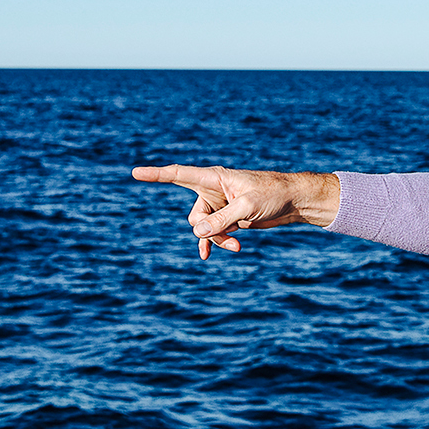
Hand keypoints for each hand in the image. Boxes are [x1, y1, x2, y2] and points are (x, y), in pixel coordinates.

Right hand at [130, 164, 339, 258]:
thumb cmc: (273, 194)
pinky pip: (213, 234)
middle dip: (208, 230)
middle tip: (230, 235)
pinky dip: (216, 243)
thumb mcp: (248, 207)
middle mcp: (212, 190)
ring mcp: (219, 205)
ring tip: (237, 246)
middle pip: (195, 216)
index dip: (156, 175)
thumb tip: (198, 234)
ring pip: (204, 229)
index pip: (178, 175)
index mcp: (214, 177)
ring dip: (218, 239)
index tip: (135, 173)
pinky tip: (212, 254)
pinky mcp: (228, 218)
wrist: (293, 201)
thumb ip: (221, 219)